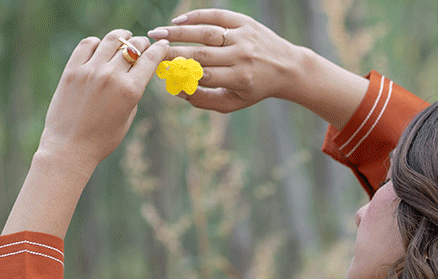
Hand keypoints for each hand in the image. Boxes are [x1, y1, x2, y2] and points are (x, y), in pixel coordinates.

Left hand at [37, 30, 169, 173]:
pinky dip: (97, 43)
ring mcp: (90, 70)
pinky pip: (87, 44)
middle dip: (142, 43)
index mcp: (130, 91)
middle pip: (133, 46)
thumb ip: (132, 94)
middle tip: (144, 44)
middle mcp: (111, 76)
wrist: (70, 147)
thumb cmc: (102, 140)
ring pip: (111, 39)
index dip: (159, 49)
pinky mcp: (72, 69)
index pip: (150, 59)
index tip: (162, 44)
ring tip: (125, 38)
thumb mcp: (126, 119)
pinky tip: (101, 47)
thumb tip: (134, 73)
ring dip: (122, 37)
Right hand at [147, 9, 305, 113]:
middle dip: (174, 52)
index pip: (204, 75)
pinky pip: (217, 15)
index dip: (181, 73)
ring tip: (159, 33)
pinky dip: (197, 17)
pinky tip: (178, 22)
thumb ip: (204, 99)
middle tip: (152, 50)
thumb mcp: (233, 102)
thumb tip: (177, 90)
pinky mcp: (244, 21)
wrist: (285, 67)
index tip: (160, 70)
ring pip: (206, 32)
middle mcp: (241, 56)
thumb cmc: (254, 89)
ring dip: (180, 32)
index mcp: (239, 79)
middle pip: (202, 53)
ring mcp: (243, 37)